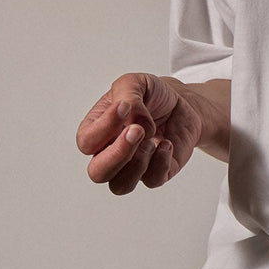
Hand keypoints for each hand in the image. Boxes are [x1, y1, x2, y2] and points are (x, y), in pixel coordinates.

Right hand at [76, 72, 202, 193]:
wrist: (182, 105)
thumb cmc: (151, 96)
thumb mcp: (135, 82)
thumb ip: (127, 93)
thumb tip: (135, 120)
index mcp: (96, 131)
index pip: (86, 142)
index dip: (104, 127)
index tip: (125, 106)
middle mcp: (110, 153)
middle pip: (97, 173)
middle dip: (117, 154)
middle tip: (137, 131)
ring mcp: (133, 167)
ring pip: (121, 185)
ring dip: (137, 163)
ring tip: (152, 139)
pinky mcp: (157, 173)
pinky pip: (152, 181)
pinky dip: (160, 163)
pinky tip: (167, 143)